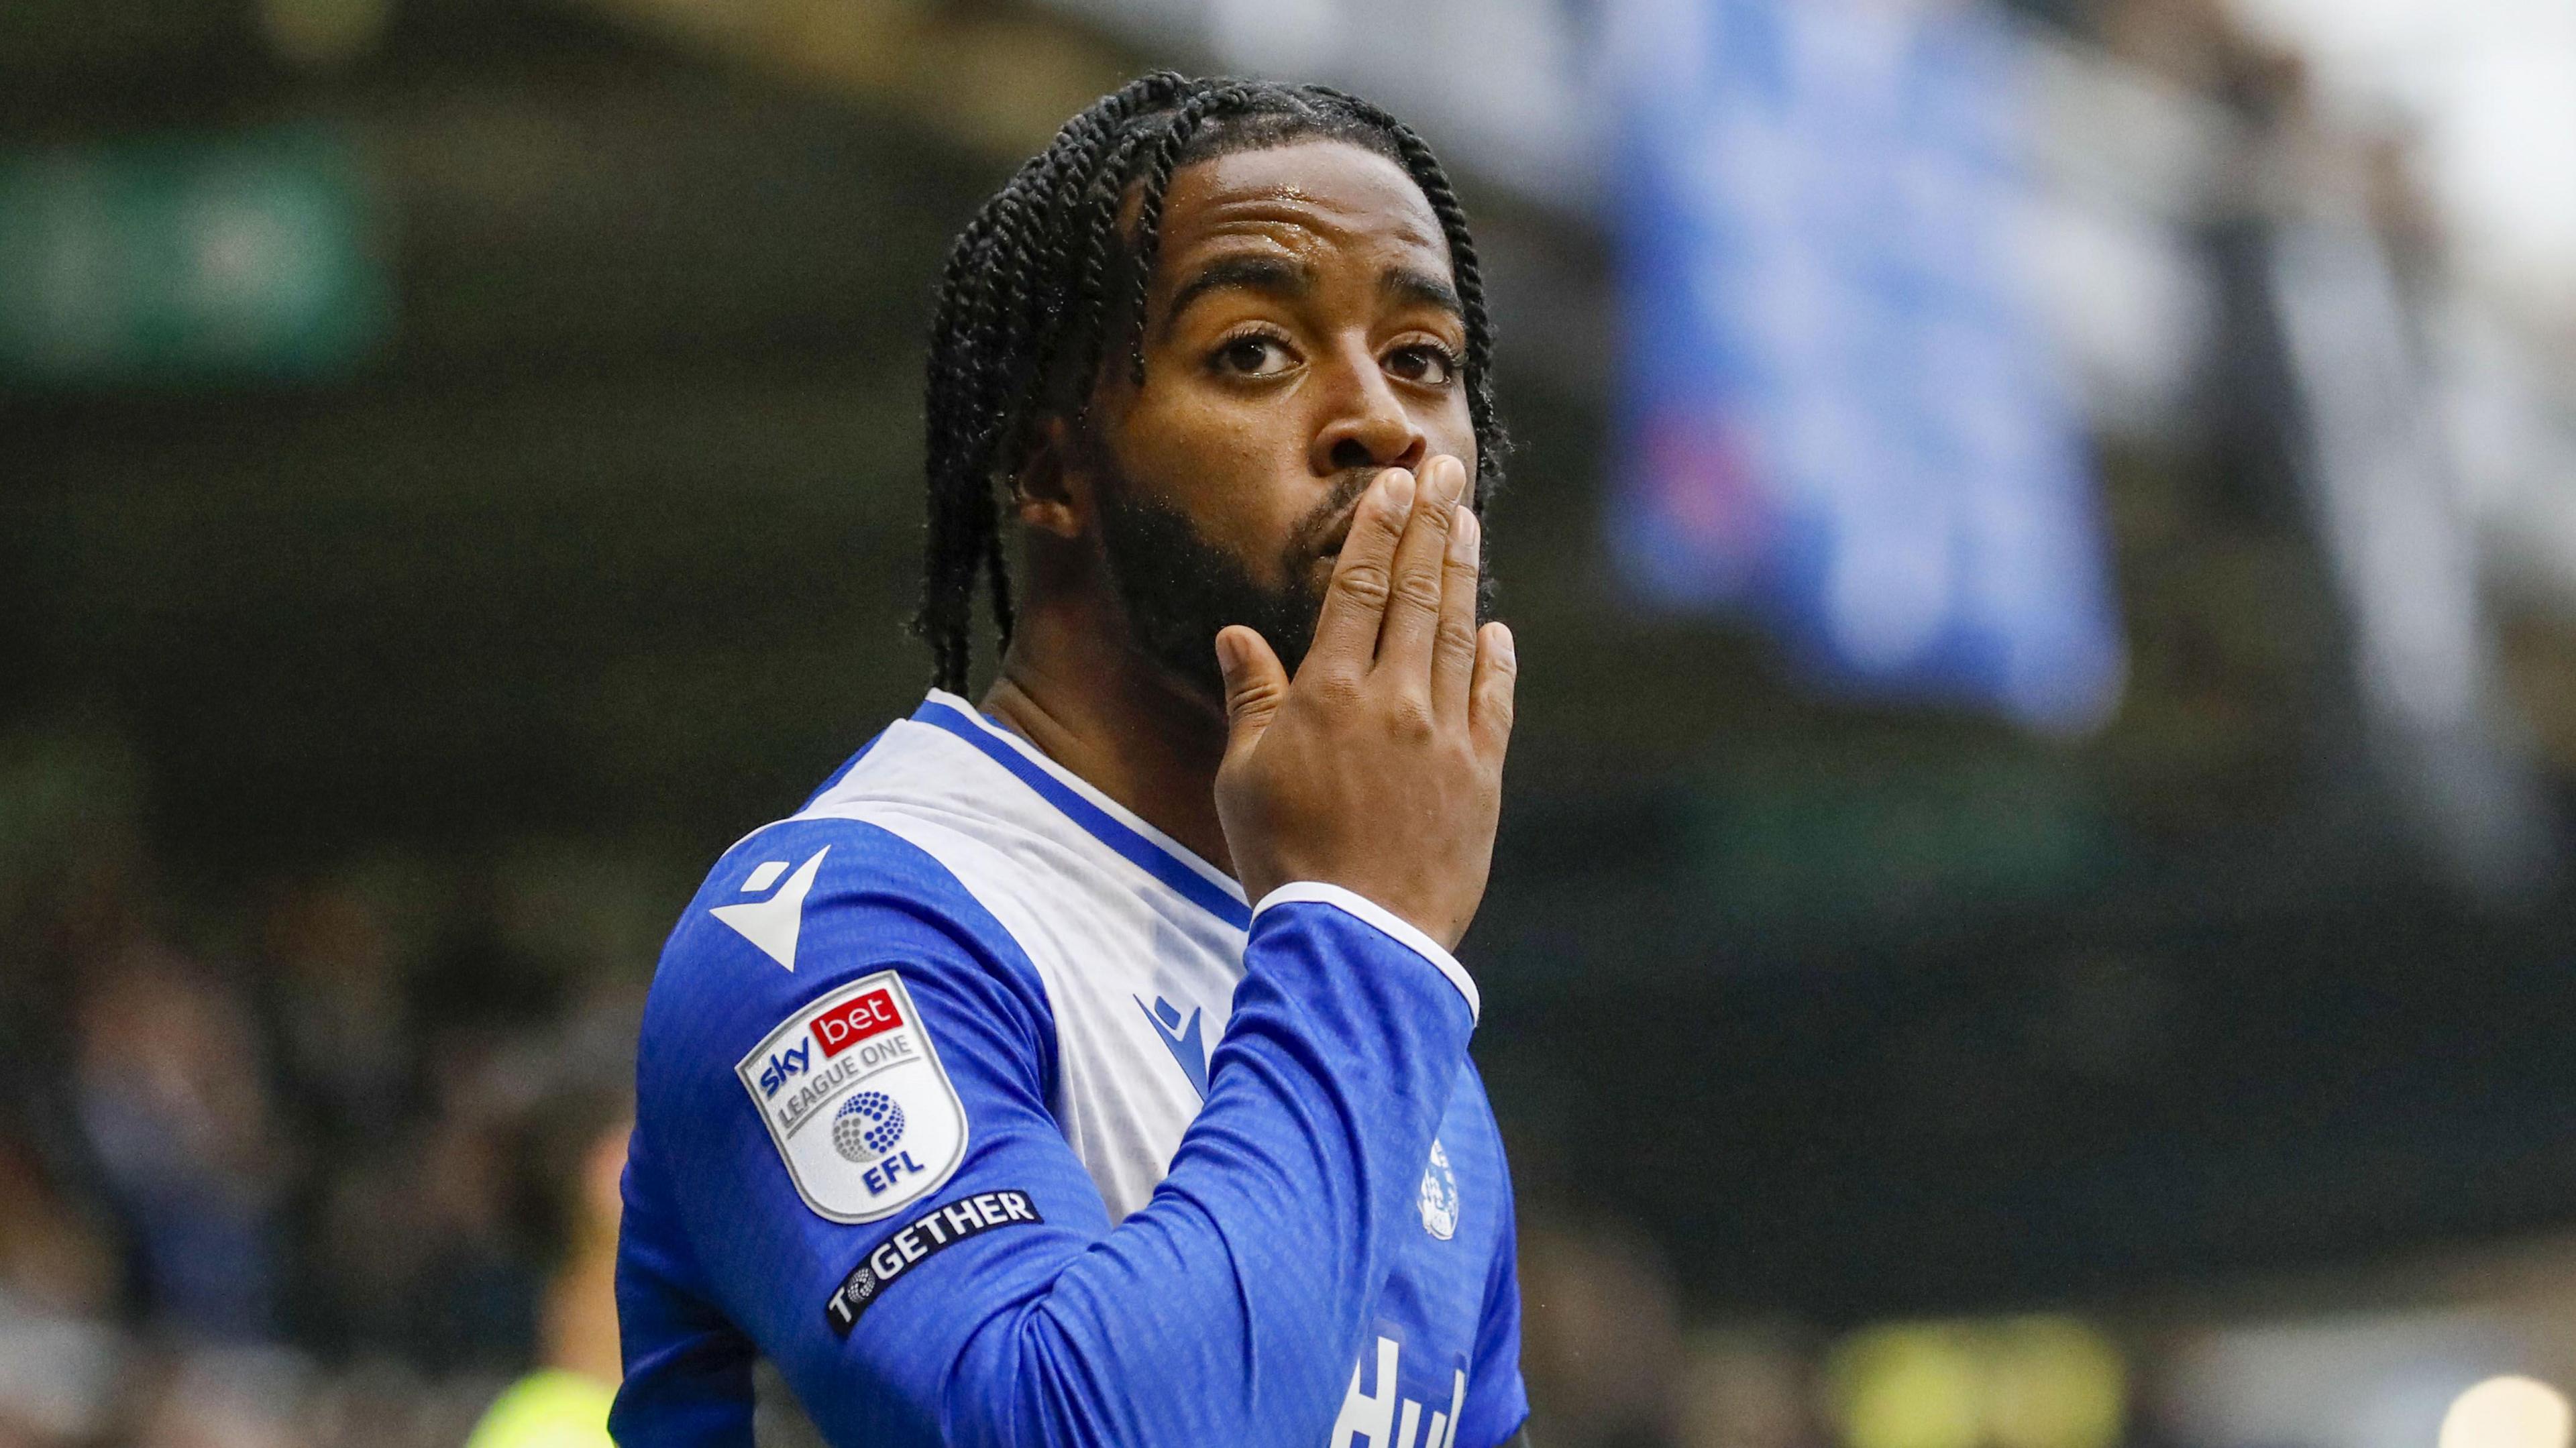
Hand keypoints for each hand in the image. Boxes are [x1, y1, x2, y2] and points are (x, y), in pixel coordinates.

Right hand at [1211, 455, 1516, 951]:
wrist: (1357, 936)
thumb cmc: (1284, 858)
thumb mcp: (1244, 777)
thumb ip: (1252, 697)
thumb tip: (1238, 633)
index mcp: (1328, 695)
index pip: (1357, 588)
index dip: (1379, 530)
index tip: (1398, 484)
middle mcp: (1393, 701)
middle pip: (1416, 593)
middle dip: (1432, 524)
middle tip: (1448, 469)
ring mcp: (1444, 737)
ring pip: (1456, 635)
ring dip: (1464, 573)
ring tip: (1469, 522)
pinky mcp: (1481, 778)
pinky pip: (1492, 704)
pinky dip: (1494, 662)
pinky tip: (1495, 630)